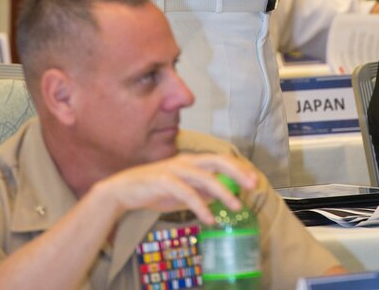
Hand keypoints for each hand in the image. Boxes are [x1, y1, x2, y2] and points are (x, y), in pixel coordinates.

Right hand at [100, 153, 257, 224]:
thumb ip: (200, 190)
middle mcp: (186, 161)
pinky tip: (209, 218)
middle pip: (218, 161)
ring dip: (222, 192)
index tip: (254, 180)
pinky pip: (187, 193)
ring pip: (205, 177)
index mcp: (192, 161)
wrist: (124, 189)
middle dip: (237, 172)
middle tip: (252, 185)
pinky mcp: (164, 181)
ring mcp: (175, 169)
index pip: (221, 160)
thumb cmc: (155, 188)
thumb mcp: (182, 190)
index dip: (239, 168)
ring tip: (235, 206)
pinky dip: (200, 206)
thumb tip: (220, 195)